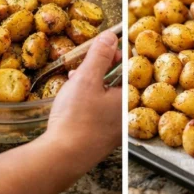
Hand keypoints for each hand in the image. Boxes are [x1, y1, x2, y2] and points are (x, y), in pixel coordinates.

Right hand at [45, 29, 121, 172]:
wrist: (64, 157)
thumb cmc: (76, 119)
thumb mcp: (86, 79)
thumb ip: (99, 55)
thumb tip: (109, 37)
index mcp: (129, 99)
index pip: (130, 68)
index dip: (116, 52)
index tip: (104, 44)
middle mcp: (127, 115)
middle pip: (119, 82)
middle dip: (102, 68)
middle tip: (86, 60)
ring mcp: (116, 128)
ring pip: (108, 97)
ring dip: (93, 83)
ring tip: (76, 75)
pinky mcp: (103, 137)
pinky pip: (101, 111)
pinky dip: (90, 100)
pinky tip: (74, 96)